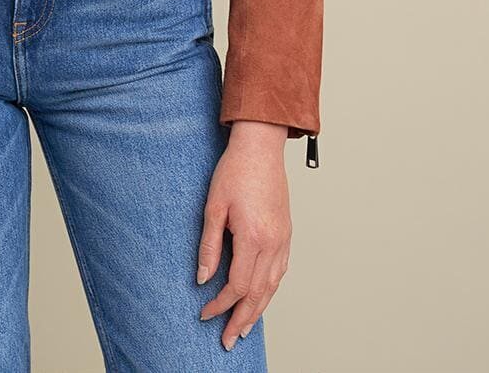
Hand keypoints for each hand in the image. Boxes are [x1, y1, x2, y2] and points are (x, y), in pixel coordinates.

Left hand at [196, 120, 291, 350]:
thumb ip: (209, 246)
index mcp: (253, 237)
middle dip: (241, 320)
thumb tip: (202, 278)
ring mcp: (283, 239)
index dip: (220, 304)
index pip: (237, 285)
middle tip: (228, 340)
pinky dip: (270, 290)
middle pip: (258, 294)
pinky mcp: (286, 233)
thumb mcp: (213, 207)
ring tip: (244, 328)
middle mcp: (273, 243)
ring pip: (272, 286)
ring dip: (258, 310)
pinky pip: (280, 271)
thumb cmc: (235, 171)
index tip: (205, 313)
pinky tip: (261, 298)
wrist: (260, 148)